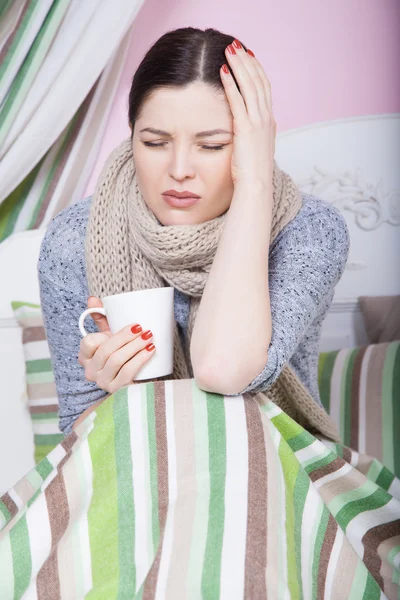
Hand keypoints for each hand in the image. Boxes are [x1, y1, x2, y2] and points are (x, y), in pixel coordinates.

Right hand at [77, 296, 155, 393]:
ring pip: (116, 361)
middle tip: (143, 328)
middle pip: (106, 351)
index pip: (88, 343)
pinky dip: (140, 359)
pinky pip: (127, 373)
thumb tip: (93, 298)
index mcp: (86, 357)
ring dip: (135, 346)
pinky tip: (150, 350)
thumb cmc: (120, 355)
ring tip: (149, 337)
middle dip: (125, 337)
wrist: (134, 381)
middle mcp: (91, 371)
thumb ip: (102, 319)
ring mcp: (103, 383)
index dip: (103, 334)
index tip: (121, 327)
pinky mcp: (117, 391)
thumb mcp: (109, 337)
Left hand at [220, 40, 275, 187]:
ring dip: (239, 66)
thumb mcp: (255, 151)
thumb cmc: (252, 175)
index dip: (256, 71)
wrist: (256, 188)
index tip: (247, 57)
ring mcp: (258, 124)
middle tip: (236, 45)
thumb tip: (245, 129)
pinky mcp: (246, 130)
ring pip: (250, 86)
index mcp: (269, 123)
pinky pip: (237, 101)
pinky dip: (230, 84)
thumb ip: (252, 136)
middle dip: (247, 62)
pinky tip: (221, 72)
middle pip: (258, 82)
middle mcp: (266, 119)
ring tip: (229, 50)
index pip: (264, 89)